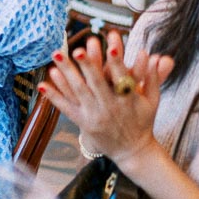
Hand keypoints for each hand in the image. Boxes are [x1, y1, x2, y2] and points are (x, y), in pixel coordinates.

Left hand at [40, 30, 173, 165]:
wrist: (132, 152)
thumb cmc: (142, 122)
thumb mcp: (152, 101)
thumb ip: (153, 78)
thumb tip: (156, 56)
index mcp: (128, 100)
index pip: (122, 78)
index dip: (117, 63)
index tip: (111, 47)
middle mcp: (110, 107)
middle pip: (96, 84)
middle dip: (87, 66)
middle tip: (77, 50)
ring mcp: (95, 116)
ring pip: (78, 92)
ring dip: (66, 74)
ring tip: (56, 56)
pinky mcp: (83, 123)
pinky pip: (66, 107)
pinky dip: (54, 96)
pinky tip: (42, 84)